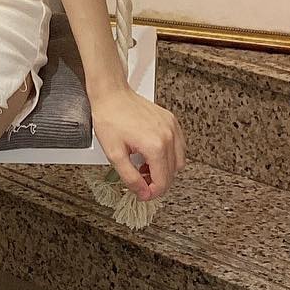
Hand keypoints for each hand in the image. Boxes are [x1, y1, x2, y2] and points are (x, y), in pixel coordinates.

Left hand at [86, 82, 185, 202]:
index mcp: (155, 146)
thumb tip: (142, 192)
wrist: (112, 95)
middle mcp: (168, 137)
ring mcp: (172, 128)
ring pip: (179, 161)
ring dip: (164, 170)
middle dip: (157, 183)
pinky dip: (169, 156)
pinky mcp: (171, 121)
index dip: (152, 193)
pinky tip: (152, 155)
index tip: (142, 194)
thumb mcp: (114, 154)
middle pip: (172, 173)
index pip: (162, 181)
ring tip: (145, 168)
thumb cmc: (110, 118)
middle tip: (141, 182)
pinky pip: (179, 146)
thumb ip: (130, 177)